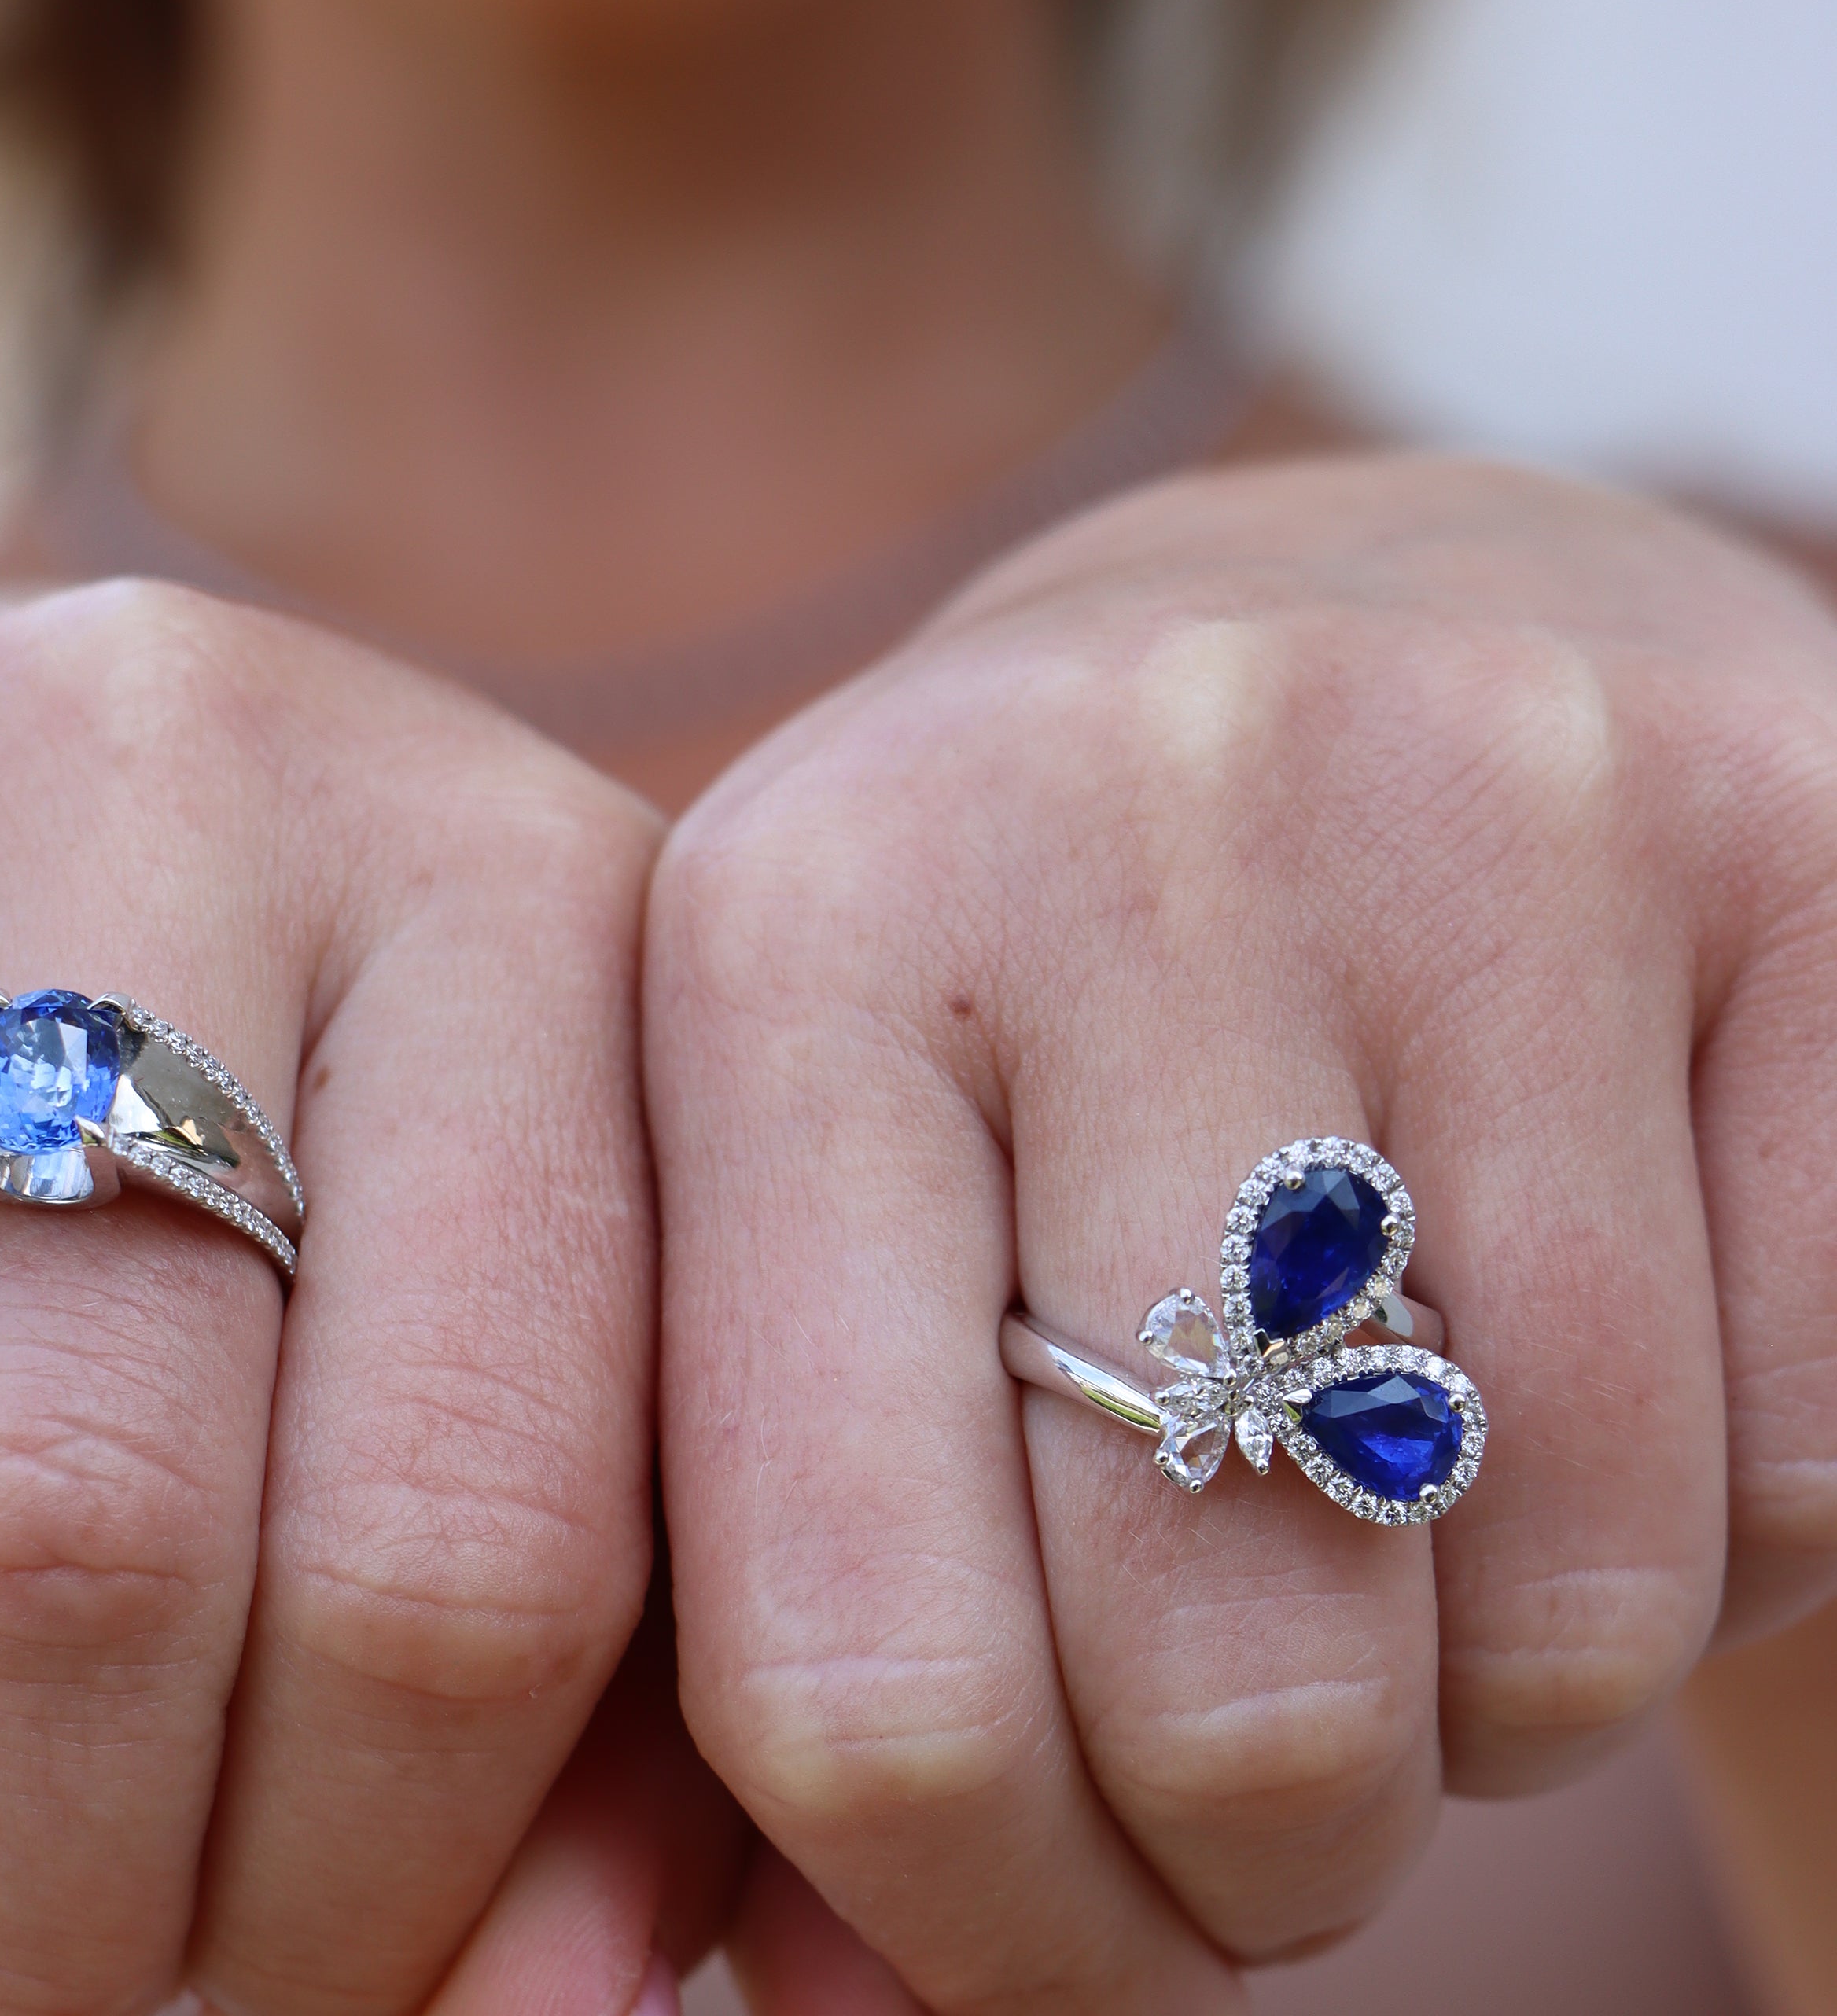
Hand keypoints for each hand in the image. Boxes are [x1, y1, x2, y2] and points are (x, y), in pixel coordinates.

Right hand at [0, 581, 685, 2015]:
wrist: (28, 881)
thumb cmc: (347, 1208)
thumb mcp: (554, 1373)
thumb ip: (618, 1707)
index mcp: (526, 903)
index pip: (469, 1538)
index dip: (373, 1887)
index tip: (326, 1969)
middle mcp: (201, 759)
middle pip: (75, 1524)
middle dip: (60, 1891)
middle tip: (91, 1943)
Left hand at [649, 459, 1836, 2011]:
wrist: (1350, 628)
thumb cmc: (1039, 994)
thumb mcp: (825, 1203)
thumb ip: (776, 1595)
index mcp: (788, 932)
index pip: (844, 1654)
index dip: (970, 1936)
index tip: (1038, 1955)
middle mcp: (1114, 809)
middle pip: (1216, 1676)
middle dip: (1246, 1851)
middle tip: (1245, 1783)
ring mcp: (1478, 785)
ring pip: (1543, 1589)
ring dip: (1472, 1676)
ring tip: (1385, 1504)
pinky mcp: (1789, 828)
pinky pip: (1798, 1450)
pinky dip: (1690, 1522)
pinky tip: (1576, 1352)